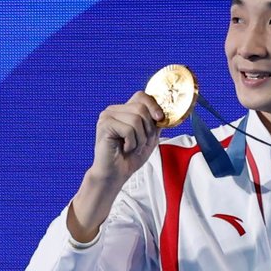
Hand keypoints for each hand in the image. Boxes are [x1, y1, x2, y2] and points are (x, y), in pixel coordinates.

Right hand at [68, 92, 163, 241]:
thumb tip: (165, 112)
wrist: (115, 174)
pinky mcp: (105, 125)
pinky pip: (129, 129)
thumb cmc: (130, 158)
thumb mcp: (149, 138)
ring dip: (140, 138)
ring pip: (136, 118)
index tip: (160, 119)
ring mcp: (107, 116)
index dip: (154, 105)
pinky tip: (124, 149)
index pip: (142, 96)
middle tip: (140, 143)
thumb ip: (155, 123)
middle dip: (147, 129)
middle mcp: (114, 110)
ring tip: (131, 147)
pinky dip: (131, 143)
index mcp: (124, 110)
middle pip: (142, 108)